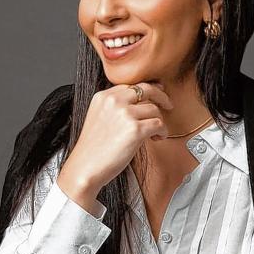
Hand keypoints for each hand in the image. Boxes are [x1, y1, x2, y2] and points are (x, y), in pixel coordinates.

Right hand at [57, 80, 173, 196]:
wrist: (85, 168)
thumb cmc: (92, 149)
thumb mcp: (97, 118)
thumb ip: (114, 107)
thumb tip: (139, 103)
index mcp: (103, 96)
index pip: (131, 85)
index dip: (147, 90)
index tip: (155, 95)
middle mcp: (114, 101)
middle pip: (146, 89)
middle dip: (161, 96)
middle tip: (168, 104)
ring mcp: (125, 114)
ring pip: (155, 109)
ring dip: (160, 121)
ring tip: (155, 133)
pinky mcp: (135, 130)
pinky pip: (159, 124)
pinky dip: (162, 132)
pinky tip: (156, 138)